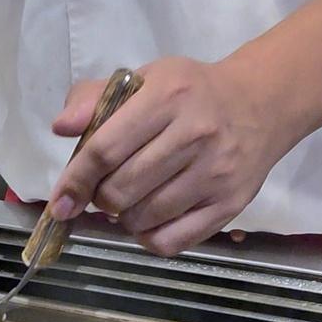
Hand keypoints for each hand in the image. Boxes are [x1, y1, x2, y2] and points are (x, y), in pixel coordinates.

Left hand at [49, 55, 292, 255]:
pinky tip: (149, 220)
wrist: (261, 104)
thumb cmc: (190, 93)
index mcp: (167, 97)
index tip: (60, 201)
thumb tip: (61, 127)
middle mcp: (195, 134)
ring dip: (124, 218)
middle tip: (104, 192)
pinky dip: (149, 238)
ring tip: (130, 201)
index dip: (75, 181)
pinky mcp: (231, 204)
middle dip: (100, 199)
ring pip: (144, 218)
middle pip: (121, 190)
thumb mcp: (144, 79)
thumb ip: (94, 99)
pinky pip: (172, 241)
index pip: (105, 150)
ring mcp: (216, 173)